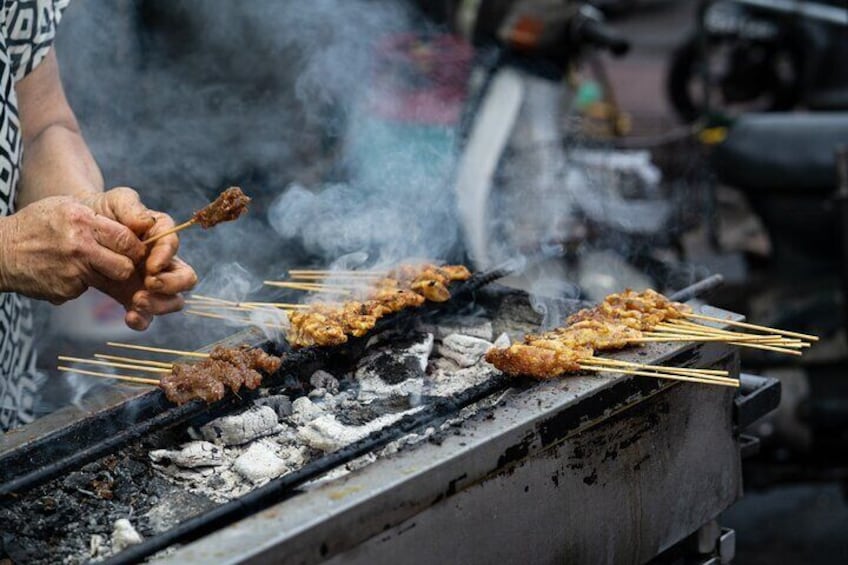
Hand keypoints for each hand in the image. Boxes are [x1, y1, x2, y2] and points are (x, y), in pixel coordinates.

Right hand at [0, 195, 144, 303]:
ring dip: (109, 275)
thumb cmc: (37, 225)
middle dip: (129, 265)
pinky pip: (89, 288)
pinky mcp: (67, 290)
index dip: (136, 246)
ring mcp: (73, 270)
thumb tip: (134, 224)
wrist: (1, 251)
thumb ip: (97, 217)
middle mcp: (80, 246)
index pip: (126, 238)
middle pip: (126, 265)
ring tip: (95, 266)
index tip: (134, 248)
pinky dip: (83, 283)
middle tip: (123, 261)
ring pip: (112, 279)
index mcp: (82, 221)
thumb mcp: (65, 207)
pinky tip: (67, 273)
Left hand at [81, 187, 197, 329]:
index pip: (174, 246)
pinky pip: (148, 316)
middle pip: (186, 278)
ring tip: (137, 301)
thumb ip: (131, 206)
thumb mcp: (114, 201)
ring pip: (173, 300)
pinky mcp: (135, 298)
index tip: (151, 265)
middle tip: (149, 283)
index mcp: (161, 236)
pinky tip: (129, 317)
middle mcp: (163, 262)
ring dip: (160, 304)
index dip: (166, 256)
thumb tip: (145, 223)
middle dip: (171, 284)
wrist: (76, 231)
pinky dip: (142, 320)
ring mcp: (151, 283)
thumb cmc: (101, 212)